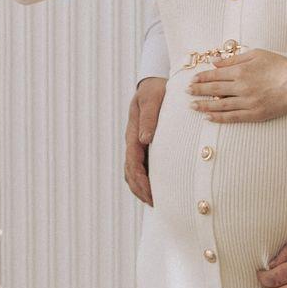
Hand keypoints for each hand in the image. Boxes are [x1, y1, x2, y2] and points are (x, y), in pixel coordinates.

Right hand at [124, 79, 164, 206]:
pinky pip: (140, 167)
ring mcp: (137, 144)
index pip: (133, 161)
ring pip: (132, 172)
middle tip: (154, 203)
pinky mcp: (144, 145)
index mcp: (133, 132)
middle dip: (140, 189)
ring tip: (154, 202)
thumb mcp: (152, 99)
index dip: (141, 179)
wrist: (153, 83)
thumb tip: (145, 139)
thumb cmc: (155, 90)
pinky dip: (144, 181)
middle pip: (130, 171)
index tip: (150, 193)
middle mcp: (133, 141)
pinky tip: (155, 189)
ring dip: (140, 188)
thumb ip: (149, 118)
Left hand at [188, 49, 286, 122]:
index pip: (215, 75)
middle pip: (214, 89)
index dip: (202, 78)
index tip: (192, 80)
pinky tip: (209, 117)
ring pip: (220, 104)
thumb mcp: (256, 54)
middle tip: (186, 92)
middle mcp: (241, 87)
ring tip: (193, 105)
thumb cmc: (279, 65)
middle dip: (198, 90)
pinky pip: (233, 117)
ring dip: (204, 105)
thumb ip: (233, 59)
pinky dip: (219, 117)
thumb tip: (214, 61)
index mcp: (241, 71)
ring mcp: (248, 102)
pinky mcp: (255, 114)